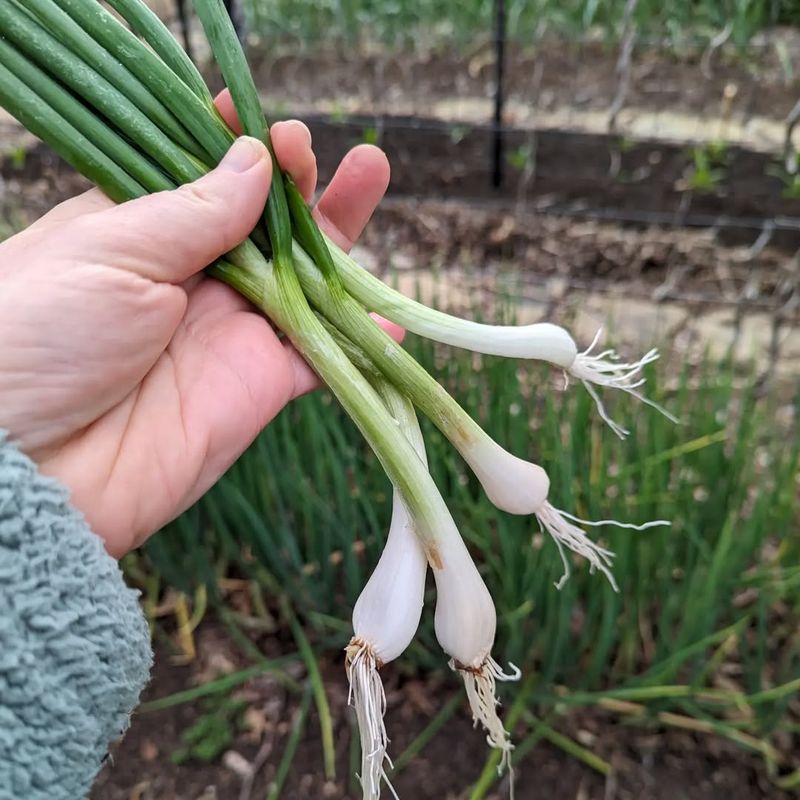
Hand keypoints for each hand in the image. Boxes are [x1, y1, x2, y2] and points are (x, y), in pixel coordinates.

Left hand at [0, 92, 394, 556]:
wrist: (33, 470)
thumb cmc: (36, 338)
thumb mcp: (107, 251)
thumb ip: (192, 210)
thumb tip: (255, 160)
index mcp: (138, 233)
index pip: (200, 177)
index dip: (238, 146)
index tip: (266, 122)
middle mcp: (190, 279)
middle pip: (262, 222)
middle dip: (297, 181)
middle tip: (322, 150)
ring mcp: (230, 332)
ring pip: (303, 278)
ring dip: (339, 235)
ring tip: (372, 175)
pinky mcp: (260, 385)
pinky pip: (323, 357)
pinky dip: (360, 338)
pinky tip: (394, 313)